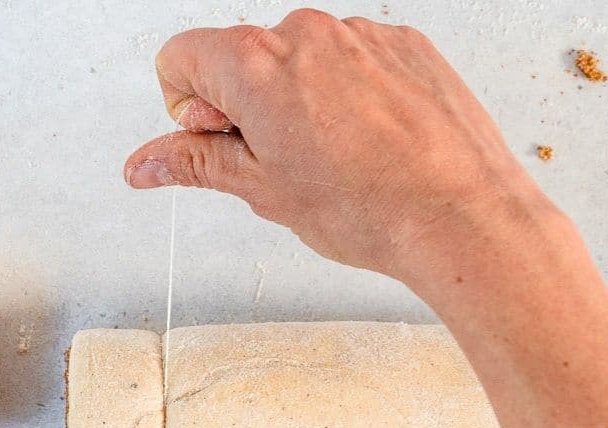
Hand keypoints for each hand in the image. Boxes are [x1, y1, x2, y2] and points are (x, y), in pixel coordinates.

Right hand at [124, 9, 558, 287]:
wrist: (460, 213)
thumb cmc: (370, 209)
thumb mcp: (262, 190)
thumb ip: (194, 163)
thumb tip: (146, 163)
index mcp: (257, 64)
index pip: (180, 56)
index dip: (187, 108)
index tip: (221, 140)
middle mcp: (307, 34)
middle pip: (241, 57)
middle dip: (245, 106)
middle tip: (281, 163)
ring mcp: (361, 35)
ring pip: (301, 62)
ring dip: (300, 102)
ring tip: (335, 161)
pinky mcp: (404, 45)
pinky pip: (353, 61)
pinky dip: (349, 96)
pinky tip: (370, 145)